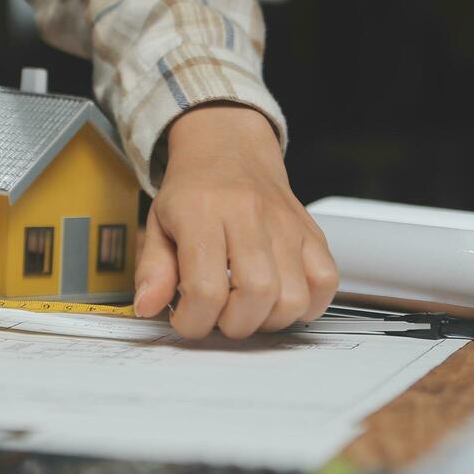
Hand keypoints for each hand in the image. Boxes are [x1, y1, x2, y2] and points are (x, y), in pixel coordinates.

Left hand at [133, 104, 337, 338]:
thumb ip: (152, 270)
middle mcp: (249, 215)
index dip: (195, 321)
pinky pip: (326, 281)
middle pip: (257, 293)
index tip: (187, 320)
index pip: (206, 287)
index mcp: (203, 212)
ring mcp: (286, 224)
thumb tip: (147, 306)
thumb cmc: (194, 190)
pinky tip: (281, 300)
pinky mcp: (311, 232)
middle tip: (219, 317)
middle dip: (234, 324)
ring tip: (248, 310)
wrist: (229, 148)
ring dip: (269, 320)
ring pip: (294, 295)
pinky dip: (308, 305)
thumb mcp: (158, 225)